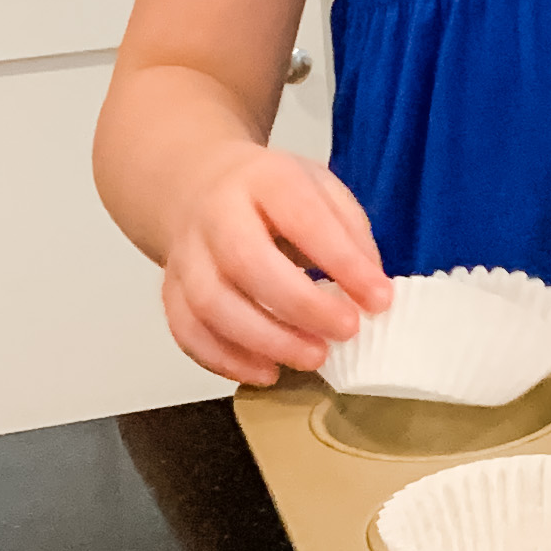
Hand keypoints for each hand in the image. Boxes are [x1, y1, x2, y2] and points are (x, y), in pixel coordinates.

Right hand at [161, 143, 389, 383]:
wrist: (196, 185)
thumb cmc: (269, 195)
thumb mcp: (320, 190)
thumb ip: (350, 234)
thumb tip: (371, 290)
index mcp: (263, 179)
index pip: (302, 217)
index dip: (343, 261)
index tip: (380, 299)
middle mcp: (216, 214)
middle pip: (246, 262)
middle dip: (301, 306)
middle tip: (345, 331)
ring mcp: (186, 254)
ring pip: (210, 305)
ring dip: (265, 341)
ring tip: (313, 358)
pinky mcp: (169, 290)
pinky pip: (187, 331)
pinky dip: (225, 360)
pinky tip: (266, 371)